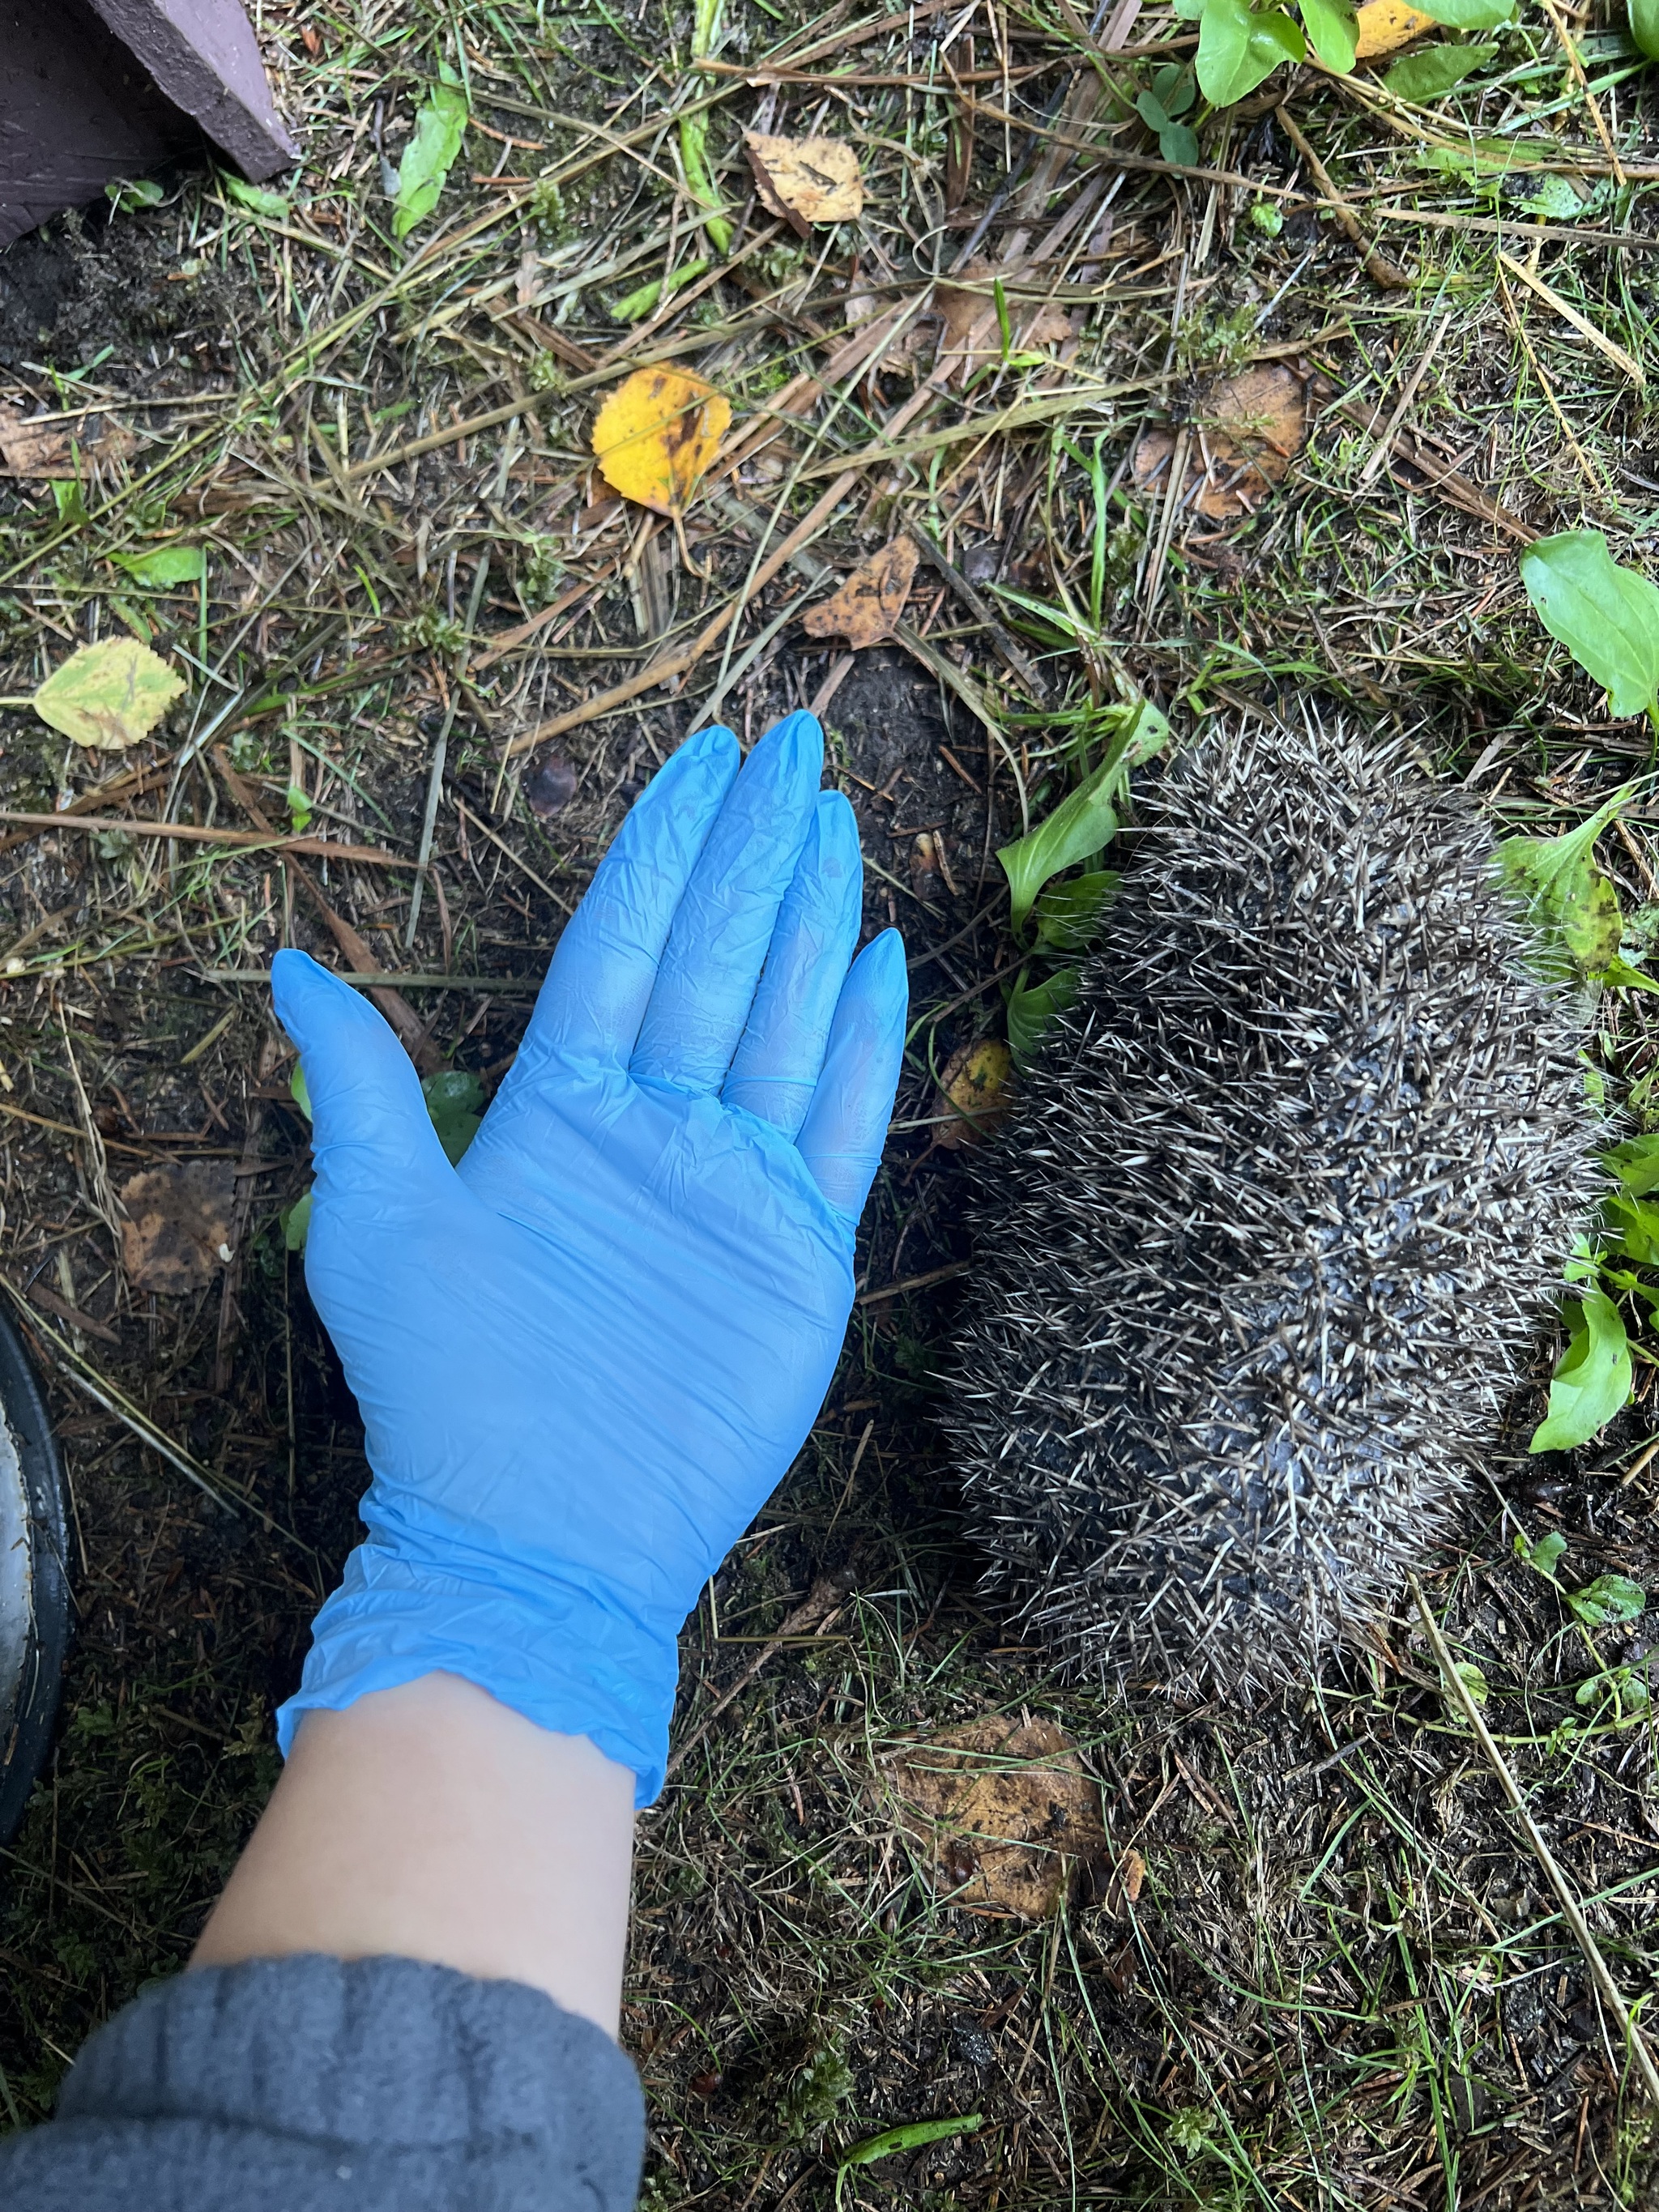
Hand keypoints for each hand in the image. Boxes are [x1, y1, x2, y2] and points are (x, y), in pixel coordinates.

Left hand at [271, 713, 905, 1801]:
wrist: (540, 1538)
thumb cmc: (447, 1392)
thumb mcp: (378, 1226)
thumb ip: (360, 1090)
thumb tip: (287, 967)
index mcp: (560, 1107)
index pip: (621, 946)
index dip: (662, 851)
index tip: (699, 760)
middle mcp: (657, 1127)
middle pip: (718, 959)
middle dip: (755, 851)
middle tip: (794, 748)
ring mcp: (734, 1182)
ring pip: (786, 1019)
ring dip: (813, 918)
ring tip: (837, 820)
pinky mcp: (799, 1246)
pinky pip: (843, 1123)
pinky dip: (866, 1044)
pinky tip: (881, 960)